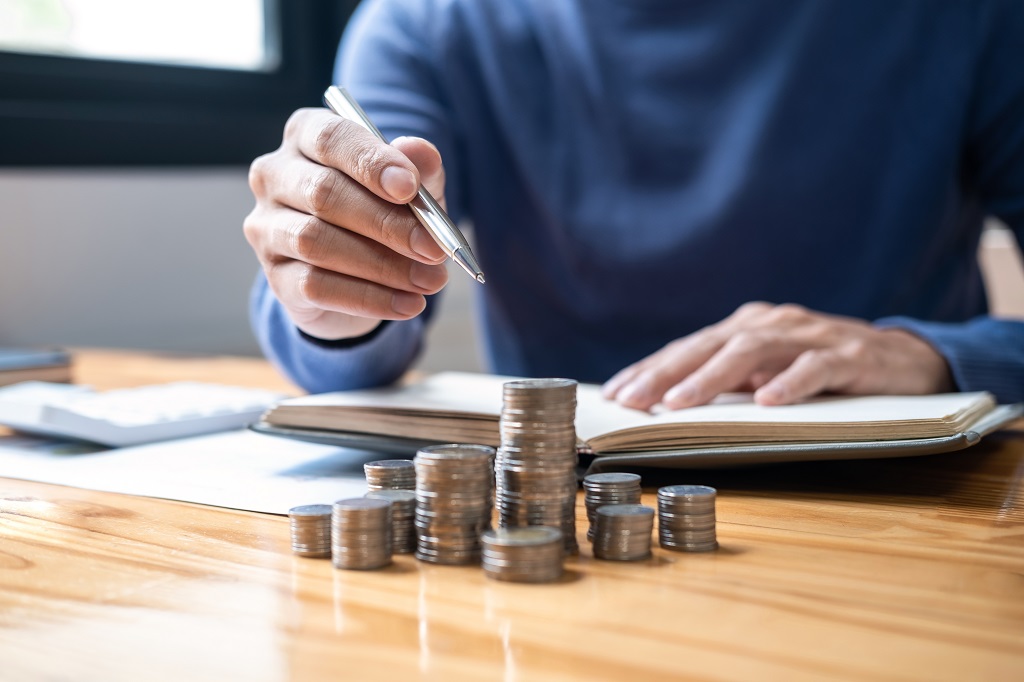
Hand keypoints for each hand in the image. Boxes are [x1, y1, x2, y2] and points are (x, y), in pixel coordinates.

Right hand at [244, 108, 449, 340]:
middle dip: (386, 223)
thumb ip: (419, 169)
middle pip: (323, 193)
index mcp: (305, 136)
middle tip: (433, 248)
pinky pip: (316, 286)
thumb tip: (420, 152)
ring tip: (430, 281)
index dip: (370, 162)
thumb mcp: (410, 189)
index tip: (410, 188)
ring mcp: (267, 227)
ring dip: (382, 265)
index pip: (330, 138)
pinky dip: (369, 297)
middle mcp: (275, 175)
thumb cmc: (383, 213)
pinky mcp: (275, 276)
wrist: (359, 276)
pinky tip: (408, 304)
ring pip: (316, 242)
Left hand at [602, 302, 953, 409]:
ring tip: (680, 403)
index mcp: (746, 328)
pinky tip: (767, 402)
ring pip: (752, 352)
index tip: (613, 394)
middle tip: (631, 401)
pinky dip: (790, 382)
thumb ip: (728, 382)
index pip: (688, 347)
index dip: (650, 369)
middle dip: (664, 373)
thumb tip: (667, 406)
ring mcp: (810, 335)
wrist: (903, 360)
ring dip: (712, 377)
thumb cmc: (821, 369)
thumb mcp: (767, 373)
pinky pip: (816, 366)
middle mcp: (771, 324)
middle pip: (709, 345)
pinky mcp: (850, 355)